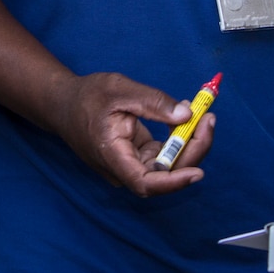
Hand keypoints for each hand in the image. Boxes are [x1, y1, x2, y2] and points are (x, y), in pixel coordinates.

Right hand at [50, 72, 214, 196]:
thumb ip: (153, 102)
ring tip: (204, 117)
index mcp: (113, 155)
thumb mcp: (120, 89)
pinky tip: (188, 120)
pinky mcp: (137, 157)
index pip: (145, 183)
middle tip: (208, 120)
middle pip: (164, 173)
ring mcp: (131, 164)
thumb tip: (186, 115)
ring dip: (190, 145)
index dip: (173, 182)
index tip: (198, 172)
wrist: (64, 104)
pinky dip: (179, 140)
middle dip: (192, 150)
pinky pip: (164, 155)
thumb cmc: (87, 96)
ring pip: (168, 166)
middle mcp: (123, 168)